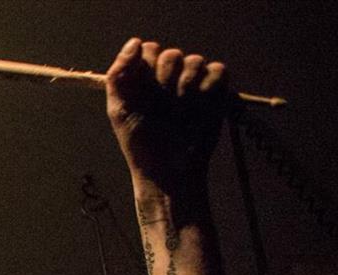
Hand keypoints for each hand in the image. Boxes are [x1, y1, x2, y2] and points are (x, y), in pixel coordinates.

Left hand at [105, 39, 229, 195]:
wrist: (171, 169)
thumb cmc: (142, 144)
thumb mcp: (120, 110)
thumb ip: (119, 75)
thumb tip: (135, 42)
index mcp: (144, 79)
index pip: (148, 50)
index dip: (146, 65)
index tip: (142, 88)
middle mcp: (169, 77)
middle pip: (171, 54)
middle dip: (164, 79)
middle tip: (161, 107)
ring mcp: (193, 83)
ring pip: (195, 60)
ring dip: (186, 87)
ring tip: (180, 113)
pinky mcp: (215, 91)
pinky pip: (217, 70)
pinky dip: (208, 87)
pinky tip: (200, 108)